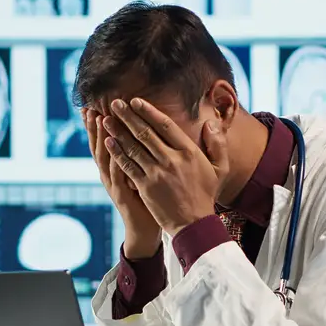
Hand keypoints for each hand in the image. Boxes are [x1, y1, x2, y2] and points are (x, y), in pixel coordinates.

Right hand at [84, 108, 160, 257]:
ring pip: (105, 156)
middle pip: (99, 146)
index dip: (98, 124)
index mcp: (115, 168)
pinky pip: (117, 173)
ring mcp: (114, 185)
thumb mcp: (142, 173)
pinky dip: (113, 158)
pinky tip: (111, 144)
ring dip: (101, 136)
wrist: (146, 230)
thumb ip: (139, 155)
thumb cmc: (148, 200)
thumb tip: (144, 133)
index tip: (94, 105)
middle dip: (94, 126)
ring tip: (97, 117)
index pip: (105, 141)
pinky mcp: (122, 195)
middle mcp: (110, 174)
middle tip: (89, 106)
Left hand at [102, 98, 228, 235]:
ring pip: (133, 147)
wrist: (194, 224)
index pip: (166, 125)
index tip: (136, 101)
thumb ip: (217, 143)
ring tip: (106, 119)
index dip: (149, 111)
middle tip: (115, 103)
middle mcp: (172, 160)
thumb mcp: (220, 168)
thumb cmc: (206, 194)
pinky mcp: (146, 187)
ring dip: (118, 131)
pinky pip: (128, 166)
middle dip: (128, 116)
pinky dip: (117, 153)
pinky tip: (108, 142)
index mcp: (190, 152)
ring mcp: (157, 174)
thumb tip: (211, 122)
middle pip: (145, 133)